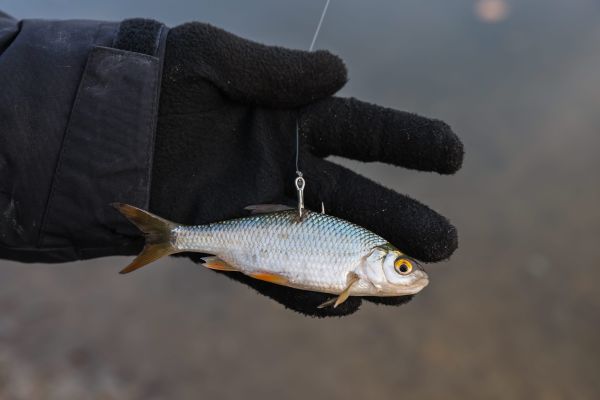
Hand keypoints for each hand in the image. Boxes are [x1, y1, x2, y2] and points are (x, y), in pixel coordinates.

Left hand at [151, 22, 462, 316]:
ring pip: (331, 246)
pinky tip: (346, 305)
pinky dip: (312, 294)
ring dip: (369, 271)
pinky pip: (282, 277)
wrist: (109, 132)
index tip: (451, 154)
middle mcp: (292, 171)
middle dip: (403, 221)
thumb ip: (275, 69)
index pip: (366, 131)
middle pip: (360, 199)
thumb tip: (341, 71)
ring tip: (410, 291)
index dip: (410, 142)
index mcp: (296, 121)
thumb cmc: (161, 84)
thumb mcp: (213, 61)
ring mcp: (269, 213)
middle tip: (444, 245)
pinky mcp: (240, 246)